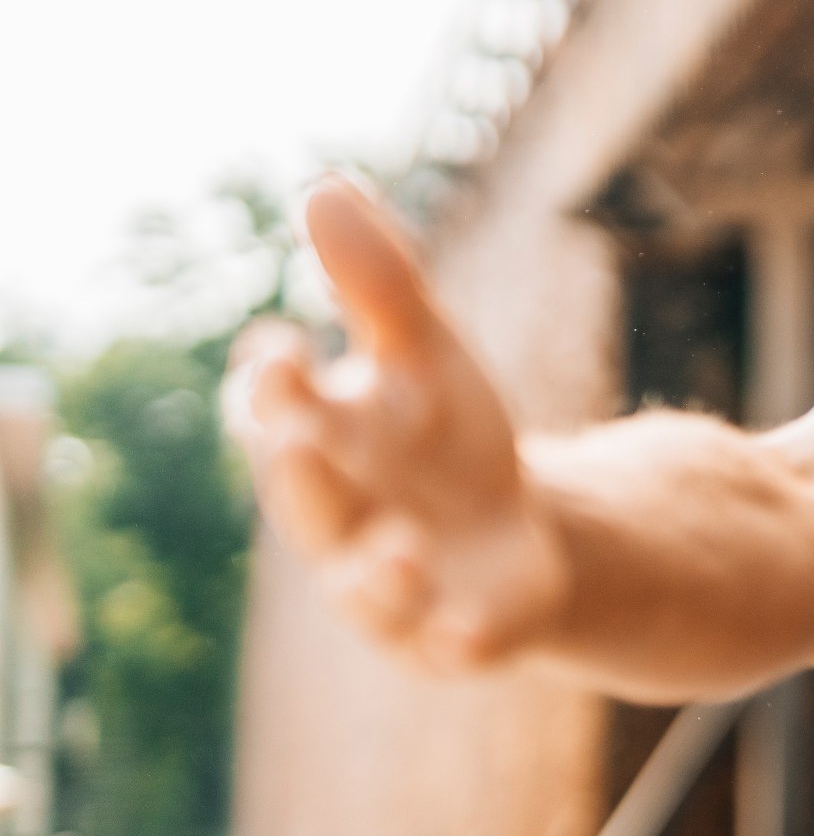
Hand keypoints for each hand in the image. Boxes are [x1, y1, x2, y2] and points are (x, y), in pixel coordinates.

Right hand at [222, 176, 566, 672]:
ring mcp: (395, 588)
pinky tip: (473, 635)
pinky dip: (457, 642)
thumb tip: (326, 187)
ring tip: (401, 550)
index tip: (282, 346)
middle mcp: (343, 521)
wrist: (518, 534)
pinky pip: (449, 648)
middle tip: (302, 439)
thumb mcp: (427, 352)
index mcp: (326, 443)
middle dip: (301, 476)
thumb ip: (380, 283)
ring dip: (377, 573)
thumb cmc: (446, 437)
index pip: (277, 413)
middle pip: (308, 503)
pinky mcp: (456, 636)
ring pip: (369, 591)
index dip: (273, 386)